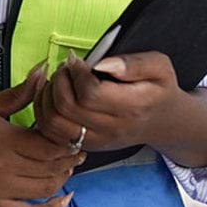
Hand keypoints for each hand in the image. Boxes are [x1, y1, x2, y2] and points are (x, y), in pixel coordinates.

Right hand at [0, 62, 83, 206]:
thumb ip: (19, 93)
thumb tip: (43, 69)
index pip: (48, 145)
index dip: (68, 141)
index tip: (74, 134)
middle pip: (50, 167)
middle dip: (70, 158)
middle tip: (77, 149)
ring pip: (44, 189)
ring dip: (63, 178)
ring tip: (68, 166)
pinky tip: (64, 198)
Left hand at [34, 51, 184, 152]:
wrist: (163, 121)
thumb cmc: (158, 90)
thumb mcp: (159, 67)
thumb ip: (133, 63)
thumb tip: (101, 64)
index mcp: (132, 106)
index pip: (89, 93)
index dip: (76, 72)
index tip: (77, 60)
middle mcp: (113, 128)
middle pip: (67, 107)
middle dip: (59, 80)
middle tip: (65, 68)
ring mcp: (98, 140)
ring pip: (53, 122)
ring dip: (47, 96)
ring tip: (58, 81)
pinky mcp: (86, 145)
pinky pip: (51, 133)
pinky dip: (44, 112)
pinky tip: (53, 96)